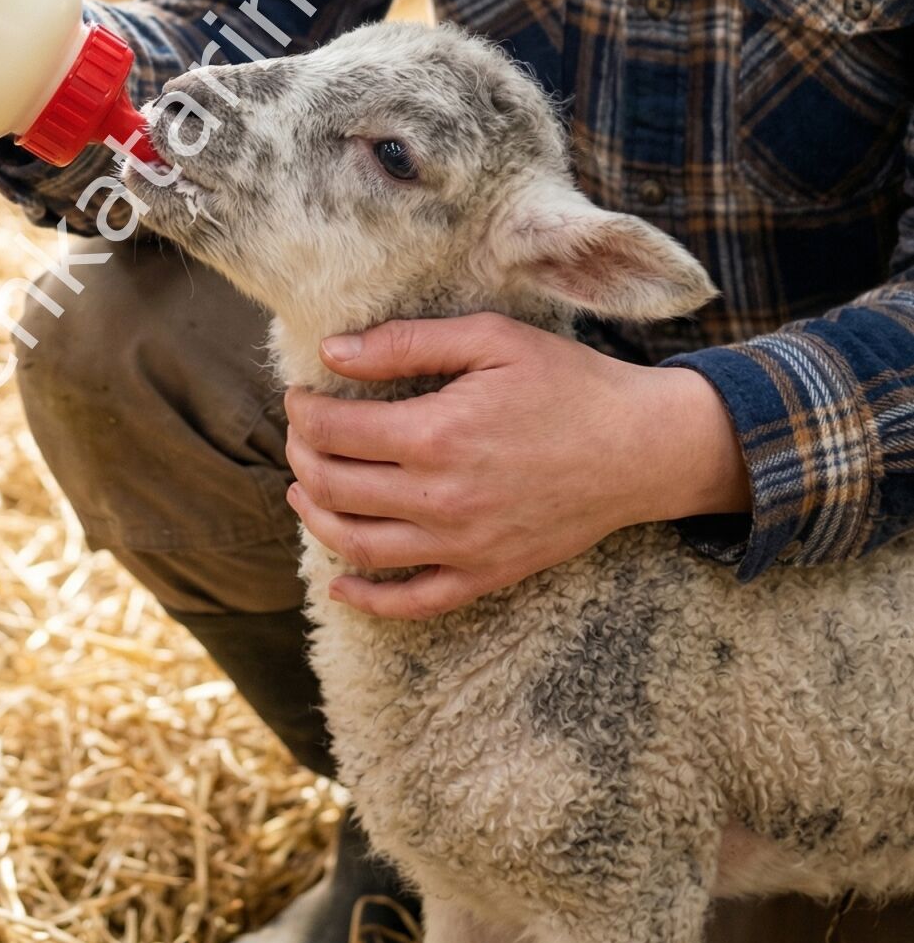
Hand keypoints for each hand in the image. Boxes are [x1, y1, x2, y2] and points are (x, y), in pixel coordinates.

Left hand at [283, 311, 749, 619]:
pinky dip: (367, 601)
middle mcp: (440, 499)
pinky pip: (414, 603)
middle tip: (302, 434)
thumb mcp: (491, 339)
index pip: (333, 431)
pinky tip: (339, 586)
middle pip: (332, 487)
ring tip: (304, 489)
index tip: (301, 395)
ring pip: (357, 546)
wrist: (641, 448)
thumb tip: (332, 354)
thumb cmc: (568, 383)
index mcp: (436, 434)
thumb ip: (407, 343)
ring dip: (315, 518)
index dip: (303, 411)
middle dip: (301, 456)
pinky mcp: (487, 575)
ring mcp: (462, 545)